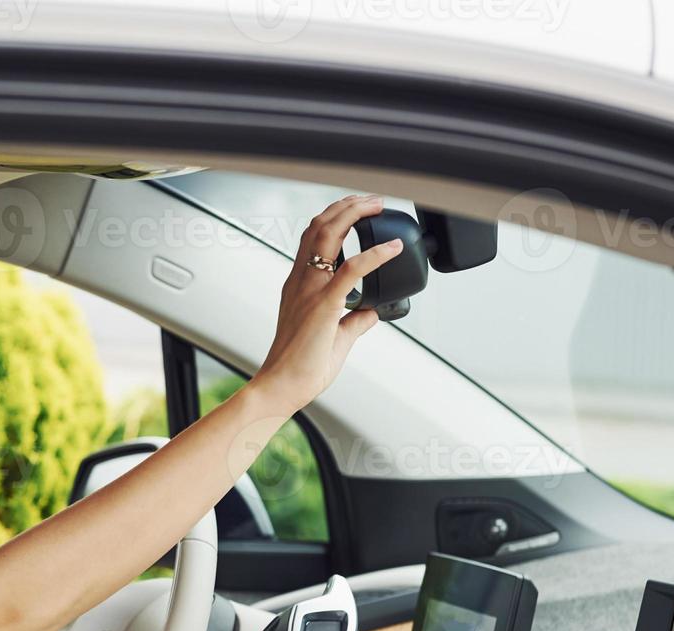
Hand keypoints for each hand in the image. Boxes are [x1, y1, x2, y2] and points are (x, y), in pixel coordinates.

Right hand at [252, 195, 403, 411]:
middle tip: (372, 199)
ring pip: (328, 235)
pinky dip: (374, 255)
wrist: (281, 388)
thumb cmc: (298, 368)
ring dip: (354, 215)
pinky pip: (350, 270)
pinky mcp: (323, 306)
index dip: (335, 216)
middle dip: (347, 205)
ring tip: (377, 207)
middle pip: (319, 226)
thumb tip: (373, 312)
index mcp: (299, 286)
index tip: (357, 208)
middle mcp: (301, 282)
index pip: (313, 237)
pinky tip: (392, 249)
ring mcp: (310, 292)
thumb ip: (354, 321)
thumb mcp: (334, 338)